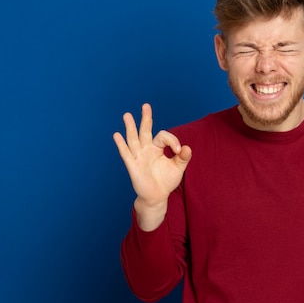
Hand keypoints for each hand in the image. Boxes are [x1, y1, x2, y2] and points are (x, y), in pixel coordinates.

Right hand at [113, 104, 191, 228]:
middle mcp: (146, 150)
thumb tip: (187, 147)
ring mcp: (138, 157)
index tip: (178, 150)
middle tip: (146, 105)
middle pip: (145, 131)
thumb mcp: (178, 168)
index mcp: (157, 148)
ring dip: (130, 127)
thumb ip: (183, 157)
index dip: (172, 140)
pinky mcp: (133, 166)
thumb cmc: (166, 181)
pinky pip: (126, 153)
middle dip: (146, 118)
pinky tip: (117, 135)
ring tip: (127, 115)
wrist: (157, 197)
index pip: (163, 136)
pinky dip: (121, 144)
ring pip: (133, 139)